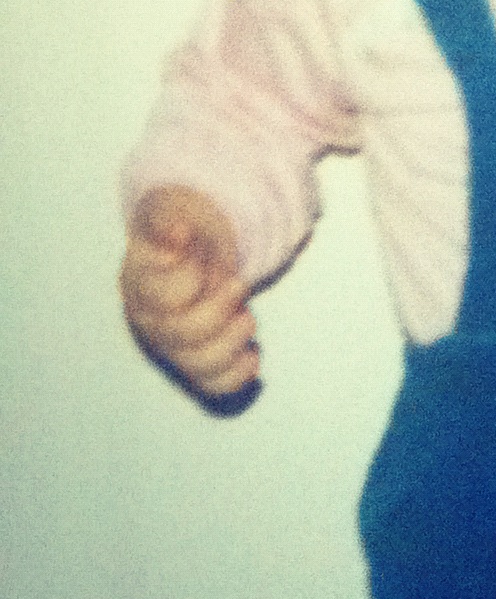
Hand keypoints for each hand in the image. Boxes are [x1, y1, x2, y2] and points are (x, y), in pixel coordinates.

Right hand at [121, 186, 260, 400]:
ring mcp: (173, 346)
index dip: (191, 285)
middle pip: (179, 336)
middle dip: (217, 312)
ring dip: (230, 343)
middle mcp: (151, 322)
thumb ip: (167, 222)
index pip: (160, 298)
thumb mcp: (171, 213)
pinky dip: (236, 375)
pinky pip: (213, 385)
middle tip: (240, 285)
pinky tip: (252, 354)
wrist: (192, 244)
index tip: (215, 266)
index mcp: (140, 285)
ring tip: (246, 318)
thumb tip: (177, 231)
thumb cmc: (182, 228)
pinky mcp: (197, 361)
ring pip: (196, 365)